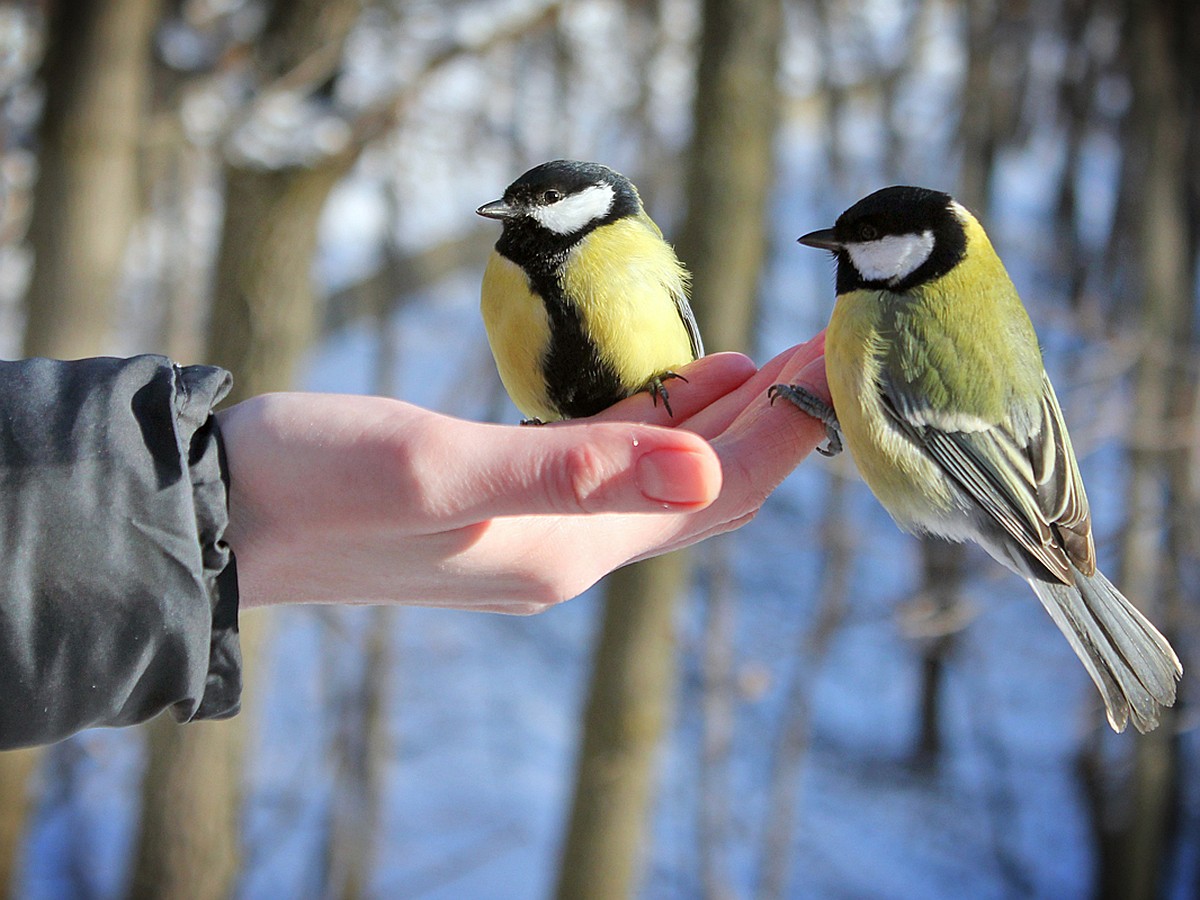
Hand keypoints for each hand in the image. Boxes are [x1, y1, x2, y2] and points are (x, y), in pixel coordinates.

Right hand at [217, 334, 827, 613]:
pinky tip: (674, 389)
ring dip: (716, 426)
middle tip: (815, 355)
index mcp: (568, 547)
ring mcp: (534, 532)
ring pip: (659, 482)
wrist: (223, 516)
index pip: (713, 495)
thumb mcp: (440, 468)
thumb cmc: (317, 484)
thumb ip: (574, 471)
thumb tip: (703, 471)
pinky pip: (608, 472)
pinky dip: (654, 429)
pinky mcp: (500, 505)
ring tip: (765, 365)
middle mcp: (565, 551)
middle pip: (699, 493)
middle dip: (766, 427)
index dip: (781, 436)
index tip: (827, 367)